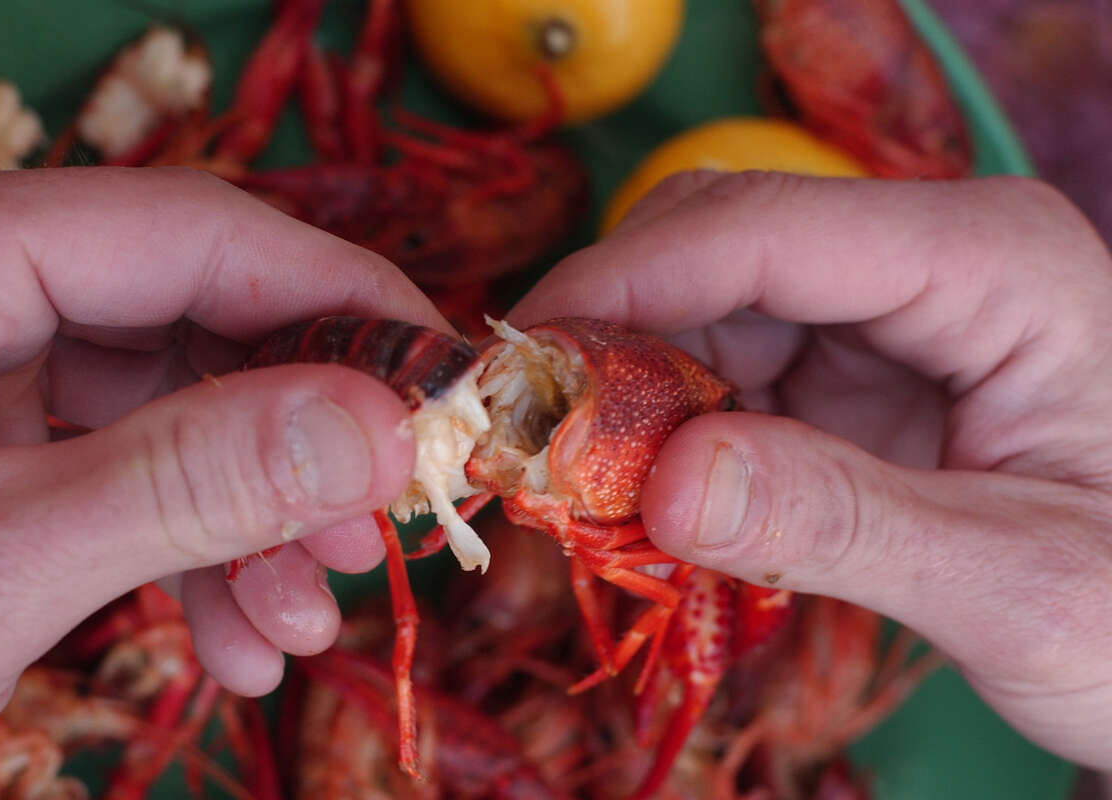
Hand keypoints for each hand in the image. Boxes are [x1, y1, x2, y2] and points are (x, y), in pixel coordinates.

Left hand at [0, 165, 447, 791]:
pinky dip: (200, 552)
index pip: (191, 231)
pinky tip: (241, 635)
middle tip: (380, 532)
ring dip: (260, 518)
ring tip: (305, 618)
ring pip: (179, 409)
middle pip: (197, 322)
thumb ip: (183, 482)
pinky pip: (132, 472)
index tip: (444, 386)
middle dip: (302, 441)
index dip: (339, 303)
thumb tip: (382, 426)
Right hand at [511, 170, 1111, 767]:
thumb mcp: (1016, 585)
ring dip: (623, 384)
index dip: (621, 283)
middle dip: (608, 333)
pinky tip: (637, 487)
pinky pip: (720, 367)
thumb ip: (848, 526)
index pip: (764, 227)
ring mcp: (881, 311)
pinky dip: (660, 423)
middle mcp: (924, 258)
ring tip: (573, 479)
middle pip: (714, 246)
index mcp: (988, 260)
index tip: (517, 363)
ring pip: (701, 304)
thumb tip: (666, 483)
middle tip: (528, 436)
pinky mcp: (848, 370)